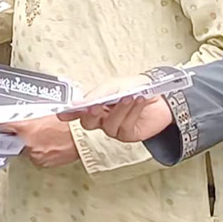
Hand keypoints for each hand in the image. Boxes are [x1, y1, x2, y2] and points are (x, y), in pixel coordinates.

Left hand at [0, 115, 79, 168]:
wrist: (85, 138)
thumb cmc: (71, 121)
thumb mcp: (47, 110)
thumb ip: (30, 114)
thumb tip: (20, 114)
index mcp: (26, 127)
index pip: (1, 125)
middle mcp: (28, 142)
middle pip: (12, 138)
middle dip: (15, 133)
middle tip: (24, 127)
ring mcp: (35, 154)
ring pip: (24, 147)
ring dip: (30, 142)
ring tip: (45, 134)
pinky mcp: (43, 162)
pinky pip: (35, 155)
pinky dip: (39, 150)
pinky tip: (49, 142)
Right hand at [59, 75, 173, 142]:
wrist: (160, 95)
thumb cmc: (134, 87)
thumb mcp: (113, 86)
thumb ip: (95, 95)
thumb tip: (76, 104)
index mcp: (94, 104)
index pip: (77, 111)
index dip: (68, 114)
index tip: (62, 114)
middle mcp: (101, 118)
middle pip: (88, 123)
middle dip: (92, 115)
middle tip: (96, 107)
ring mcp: (114, 128)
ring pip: (108, 125)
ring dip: (119, 110)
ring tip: (129, 97)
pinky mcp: (127, 135)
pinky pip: (124, 126)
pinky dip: (131, 112)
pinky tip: (138, 101)